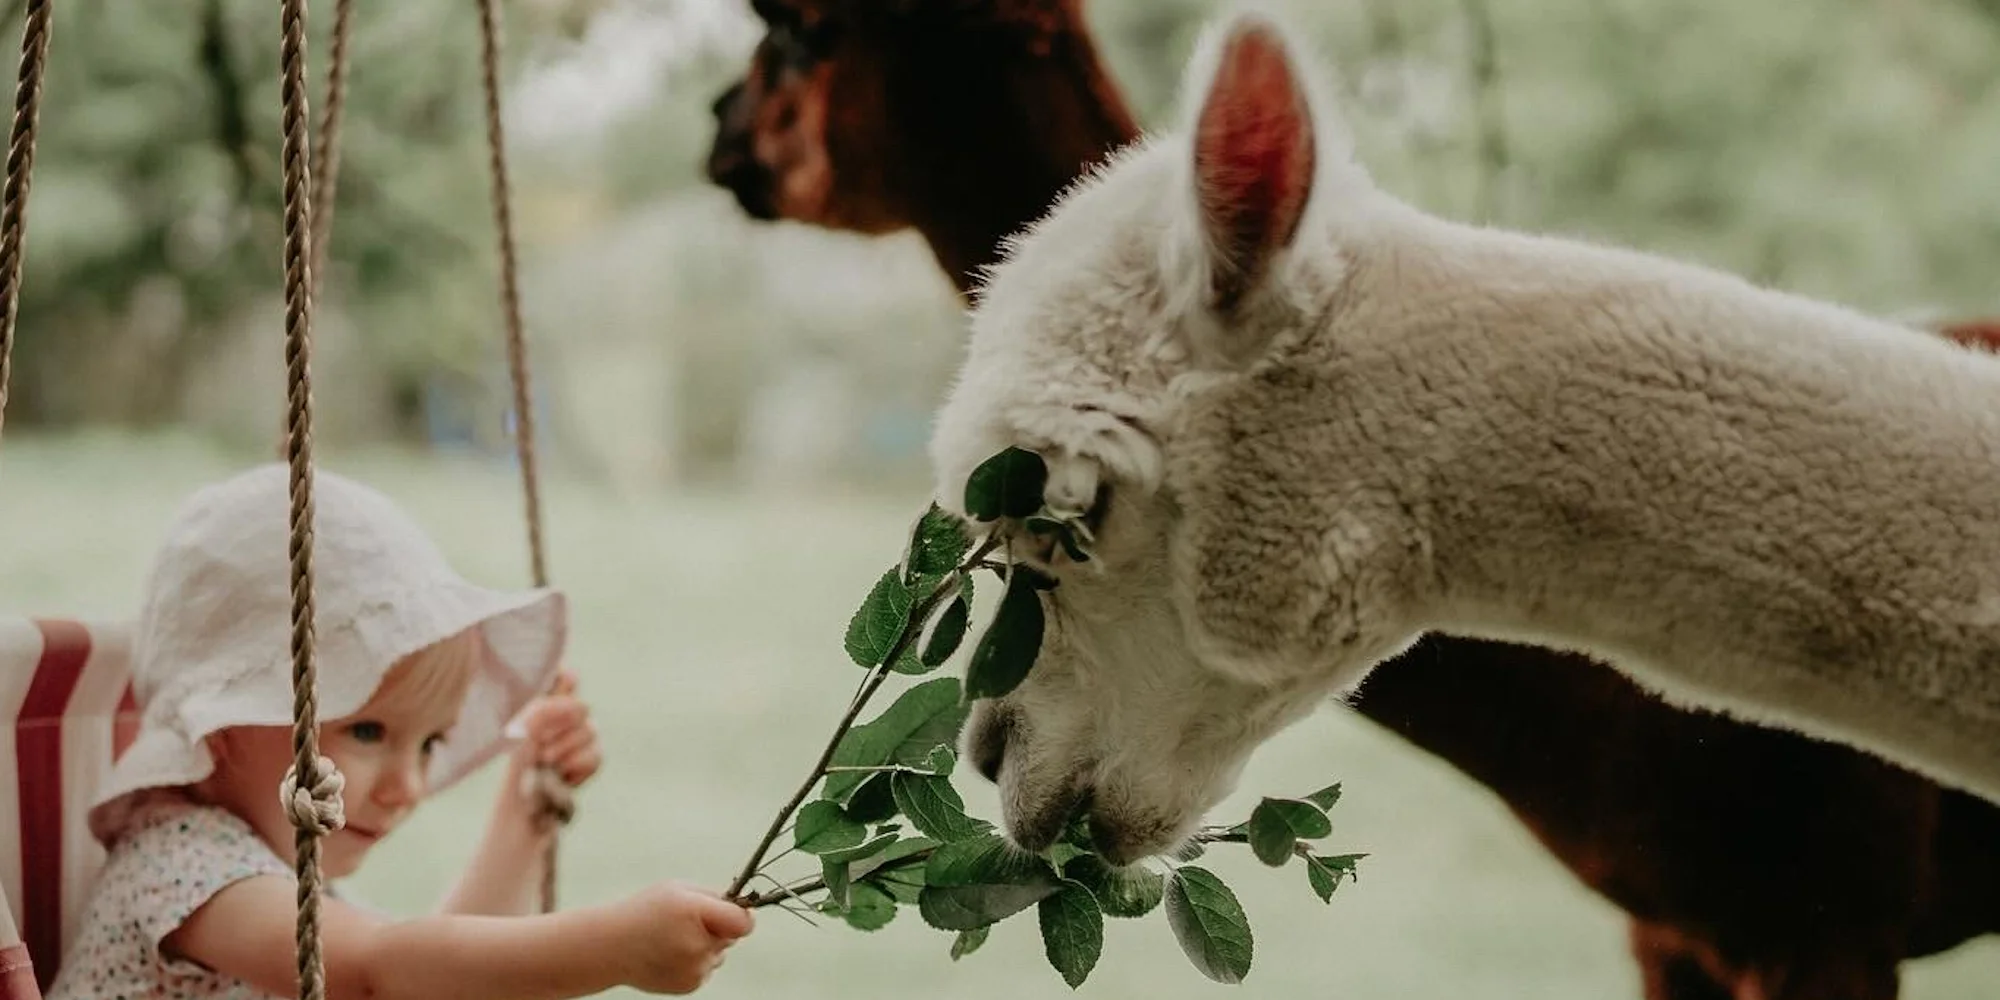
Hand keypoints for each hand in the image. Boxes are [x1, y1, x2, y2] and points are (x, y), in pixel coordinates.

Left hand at [508, 669, 601, 788]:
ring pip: (590, 731)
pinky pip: (594, 755)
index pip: (567, 676)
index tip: (542, 699)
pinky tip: (559, 772)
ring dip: (562, 749)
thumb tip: (577, 705)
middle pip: (581, 706)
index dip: (561, 683)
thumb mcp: (522, 728)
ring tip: (543, 761)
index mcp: (551, 695)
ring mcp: (587, 731)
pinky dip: (573, 766)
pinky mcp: (595, 753)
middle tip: (537, 742)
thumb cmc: (516, 755)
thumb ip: (546, 709)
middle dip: (557, 728)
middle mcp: (572, 710)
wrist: (521, 791)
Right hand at [617, 883, 755, 994]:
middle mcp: (698, 944)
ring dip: (705, 946)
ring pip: (718, 954)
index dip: (740, 915)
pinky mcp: (690, 985)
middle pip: (731, 937)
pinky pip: (705, 969)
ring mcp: (695, 968)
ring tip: (674, 939)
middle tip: (687, 922)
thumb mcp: (678, 889)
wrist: (610, 946)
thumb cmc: (641, 913)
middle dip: (717, 928)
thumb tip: (739, 907)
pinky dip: (694, 961)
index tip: (731, 911)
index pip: (742, 921)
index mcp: (695, 912)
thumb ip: (713, 897)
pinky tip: (671, 954)